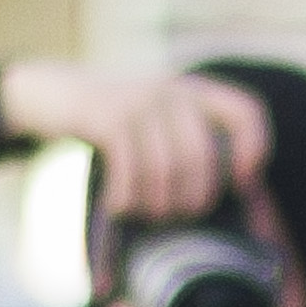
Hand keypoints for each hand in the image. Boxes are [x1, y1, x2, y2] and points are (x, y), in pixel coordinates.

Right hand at [0, 63, 268, 227]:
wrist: (52, 93)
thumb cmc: (112, 122)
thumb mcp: (155, 118)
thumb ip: (188, 140)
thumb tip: (234, 194)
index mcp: (192, 90)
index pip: (245, 112)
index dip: (253, 149)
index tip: (242, 182)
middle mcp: (171, 90)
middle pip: (202, 159)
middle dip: (192, 199)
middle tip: (175, 216)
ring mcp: (139, 101)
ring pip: (167, 171)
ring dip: (155, 205)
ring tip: (143, 213)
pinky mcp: (108, 119)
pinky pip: (131, 172)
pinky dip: (126, 199)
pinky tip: (118, 206)